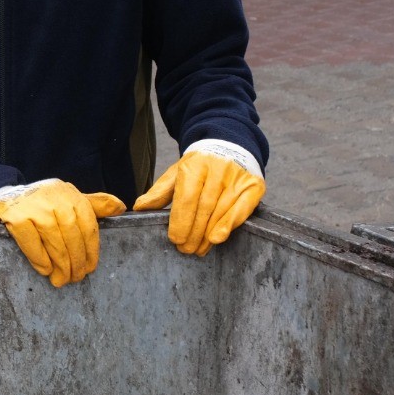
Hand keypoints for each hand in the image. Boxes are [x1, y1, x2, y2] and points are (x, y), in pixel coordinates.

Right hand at [0, 179, 126, 286]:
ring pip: (55, 242)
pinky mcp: (16, 216)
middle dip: (76, 262)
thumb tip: (121, 207)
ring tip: (61, 279)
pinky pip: (33, 245)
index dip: (91, 251)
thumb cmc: (41, 204)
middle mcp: (54, 197)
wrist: (3, 197)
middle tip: (75, 278)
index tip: (90, 268)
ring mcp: (34, 206)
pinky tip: (45, 270)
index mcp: (70, 194)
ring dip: (60, 265)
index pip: (88, 227)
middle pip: (73, 236)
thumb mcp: (67, 199)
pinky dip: (41, 260)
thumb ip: (93, 204)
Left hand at [133, 146, 264, 255]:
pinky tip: (217, 239)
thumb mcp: (176, 173)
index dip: (181, 220)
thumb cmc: (199, 166)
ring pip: (221, 211)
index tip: (175, 239)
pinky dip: (229, 225)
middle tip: (185, 249)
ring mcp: (237, 177)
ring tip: (198, 249)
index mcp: (194, 165)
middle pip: (204, 207)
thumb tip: (139, 208)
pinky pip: (242, 209)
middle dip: (193, 232)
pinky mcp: (253, 185)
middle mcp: (217, 170)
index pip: (186, 198)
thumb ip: (159, 192)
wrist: (230, 145)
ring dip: (209, 234)